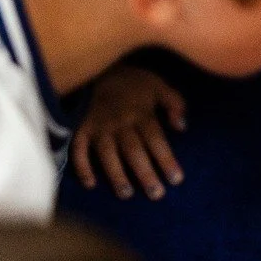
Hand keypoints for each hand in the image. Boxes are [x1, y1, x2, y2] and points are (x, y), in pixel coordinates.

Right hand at [71, 65, 186, 198]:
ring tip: (126, 194)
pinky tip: (90, 184)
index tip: (176, 180)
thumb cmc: (131, 80)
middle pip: (134, 151)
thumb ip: (174, 102)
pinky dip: (82, 167)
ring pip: (107, 153)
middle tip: (156, 195)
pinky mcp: (80, 128)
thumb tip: (182, 127)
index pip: (156, 140)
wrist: (96, 65)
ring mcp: (98, 126)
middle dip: (145, 173)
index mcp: (141, 112)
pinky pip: (79, 149)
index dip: (166, 159)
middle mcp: (120, 122)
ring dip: (116, 174)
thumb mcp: (157, 84)